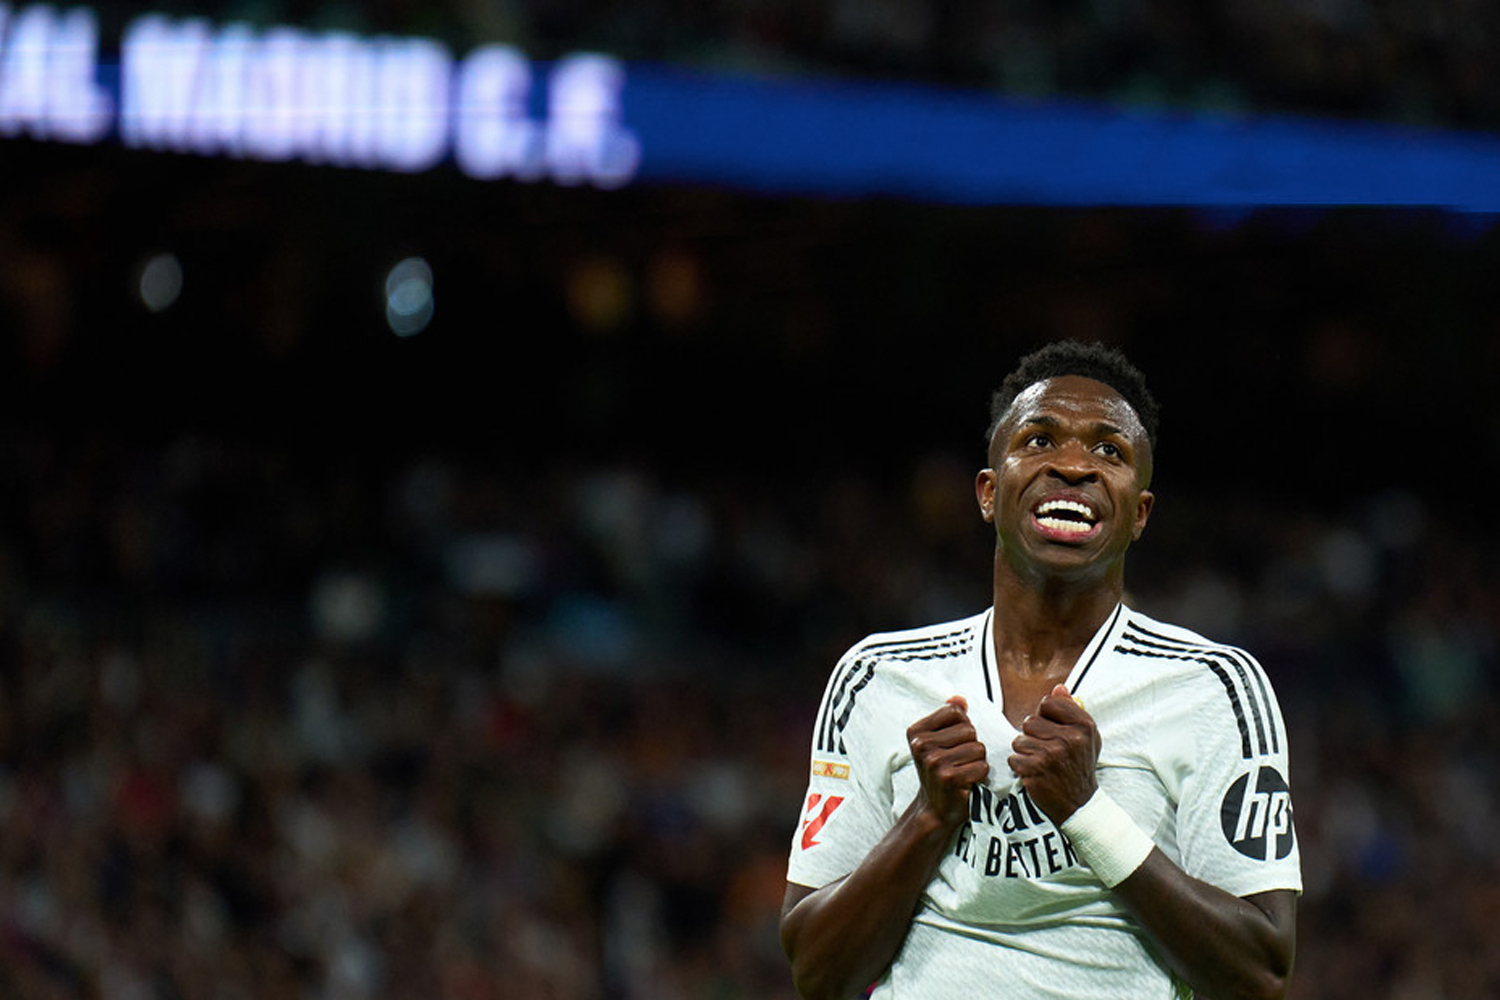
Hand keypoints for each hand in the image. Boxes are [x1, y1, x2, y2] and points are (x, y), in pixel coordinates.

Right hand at [906, 696, 988, 828]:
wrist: (934, 808)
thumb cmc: (938, 771)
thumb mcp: (936, 741)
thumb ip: (948, 717)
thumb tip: (959, 699)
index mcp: (916, 732)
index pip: (955, 712)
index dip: (962, 727)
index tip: (951, 744)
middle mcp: (921, 745)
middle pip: (969, 730)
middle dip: (971, 745)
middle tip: (958, 761)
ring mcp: (934, 762)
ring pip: (978, 748)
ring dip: (976, 761)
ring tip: (962, 771)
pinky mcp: (949, 778)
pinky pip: (982, 766)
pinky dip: (980, 775)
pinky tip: (967, 782)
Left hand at [1007, 684, 1101, 825]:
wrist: (1079, 803)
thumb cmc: (1079, 765)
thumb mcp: (1086, 737)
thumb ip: (1072, 710)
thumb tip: (1059, 688)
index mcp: (1084, 725)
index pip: (1048, 702)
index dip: (1045, 716)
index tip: (1052, 730)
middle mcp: (1070, 738)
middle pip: (1030, 721)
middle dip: (1033, 735)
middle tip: (1046, 750)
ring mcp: (1052, 754)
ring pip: (1019, 739)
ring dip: (1025, 751)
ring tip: (1041, 762)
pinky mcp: (1036, 769)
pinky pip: (1014, 757)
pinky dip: (1020, 766)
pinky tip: (1034, 773)